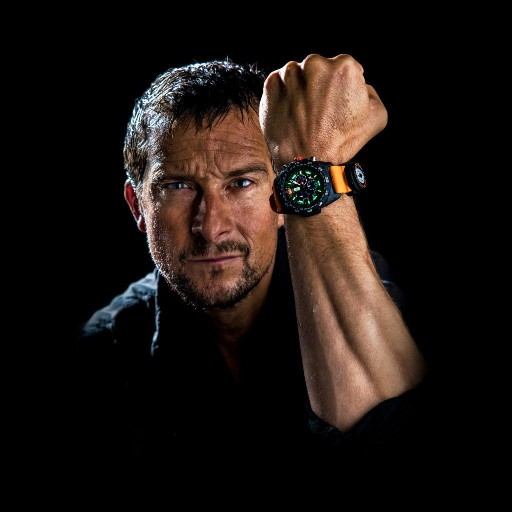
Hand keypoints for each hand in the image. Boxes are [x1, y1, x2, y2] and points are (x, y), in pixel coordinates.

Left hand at [259, 54, 387, 168]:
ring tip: (305, 114)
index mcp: (344, 67)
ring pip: (298, 74)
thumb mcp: (377, 116)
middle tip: (321, 111)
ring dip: (301, 88)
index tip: (337, 103)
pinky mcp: (271, 86)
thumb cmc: (342, 142)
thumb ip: (371, 92)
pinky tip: (291, 113)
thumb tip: (361, 85)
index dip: (342, 87)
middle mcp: (315, 64)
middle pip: (319, 68)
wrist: (308, 162)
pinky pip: (278, 83)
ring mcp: (290, 74)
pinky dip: (283, 94)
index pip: (344, 67)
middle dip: (320, 85)